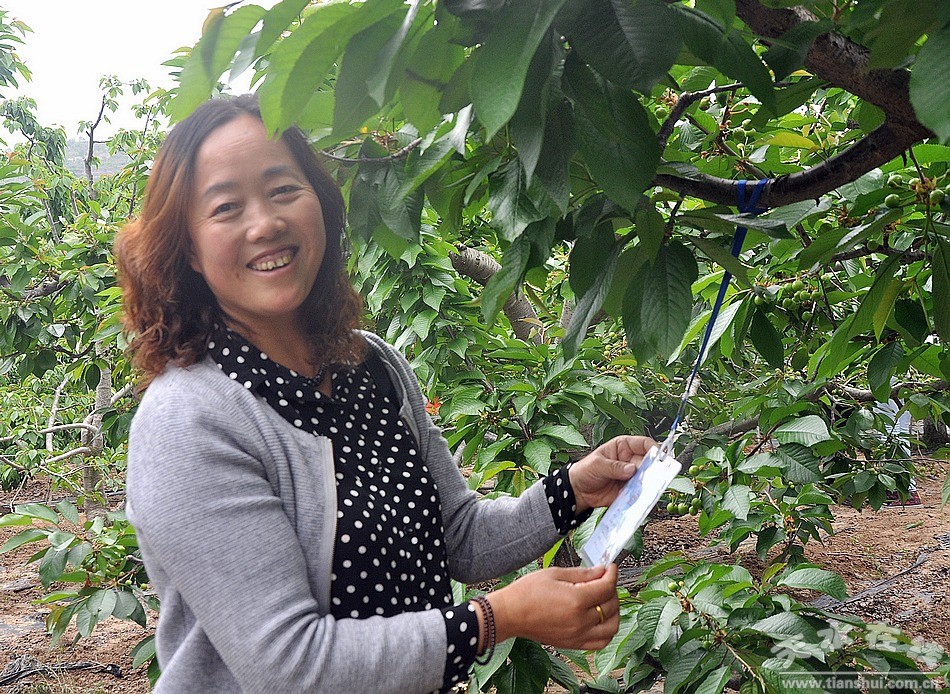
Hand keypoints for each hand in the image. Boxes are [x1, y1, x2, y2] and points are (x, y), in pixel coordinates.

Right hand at [485, 564, 619, 650]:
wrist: (510, 614)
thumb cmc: (526, 592)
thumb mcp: (554, 574)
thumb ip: (582, 573)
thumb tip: (601, 571)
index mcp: (576, 600)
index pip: (606, 587)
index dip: (612, 574)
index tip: (611, 567)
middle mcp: (580, 621)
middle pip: (611, 605)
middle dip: (612, 589)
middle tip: (604, 579)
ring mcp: (578, 635)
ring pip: (612, 627)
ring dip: (614, 612)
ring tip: (606, 600)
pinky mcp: (573, 644)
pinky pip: (601, 642)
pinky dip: (607, 631)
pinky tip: (601, 619)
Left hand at [569, 435, 657, 512]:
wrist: (578, 491)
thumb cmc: (585, 471)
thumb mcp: (597, 465)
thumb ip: (614, 467)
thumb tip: (631, 469)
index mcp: (623, 447)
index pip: (643, 444)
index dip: (654, 448)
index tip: (660, 456)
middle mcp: (630, 460)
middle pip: (649, 462)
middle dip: (652, 469)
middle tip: (652, 475)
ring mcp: (631, 476)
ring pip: (647, 478)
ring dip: (648, 483)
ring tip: (644, 487)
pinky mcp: (630, 490)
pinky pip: (640, 492)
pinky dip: (641, 495)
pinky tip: (638, 496)